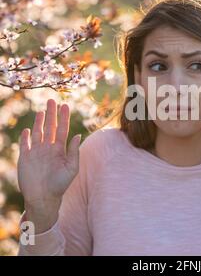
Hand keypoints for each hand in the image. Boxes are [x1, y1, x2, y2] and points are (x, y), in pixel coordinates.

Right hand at [17, 99, 81, 232]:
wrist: (43, 198)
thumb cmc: (60, 185)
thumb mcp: (71, 168)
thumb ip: (74, 152)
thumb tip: (78, 135)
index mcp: (60, 149)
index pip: (62, 129)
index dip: (64, 117)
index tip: (65, 105)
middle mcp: (49, 148)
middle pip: (50, 127)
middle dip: (51, 114)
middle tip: (52, 100)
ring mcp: (36, 152)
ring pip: (38, 132)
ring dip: (39, 122)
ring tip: (42, 111)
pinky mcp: (25, 158)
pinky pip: (25, 144)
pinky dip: (26, 136)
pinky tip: (28, 129)